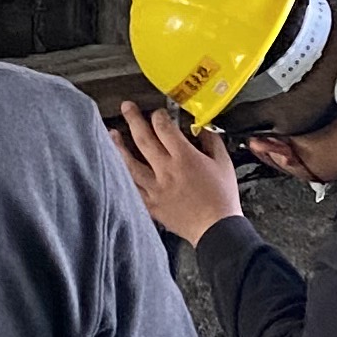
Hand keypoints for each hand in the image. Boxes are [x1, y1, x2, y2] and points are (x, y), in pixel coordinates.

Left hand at [111, 97, 244, 243]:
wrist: (216, 229)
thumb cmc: (222, 197)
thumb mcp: (224, 163)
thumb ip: (211, 141)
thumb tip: (201, 128)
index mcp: (185, 158)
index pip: (164, 129)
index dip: (158, 116)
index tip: (157, 113)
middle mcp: (166, 171)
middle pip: (143, 139)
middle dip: (133, 119)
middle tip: (126, 107)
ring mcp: (155, 189)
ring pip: (130, 163)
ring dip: (119, 146)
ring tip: (112, 134)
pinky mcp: (151, 204)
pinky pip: (131, 187)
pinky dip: (123, 176)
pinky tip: (117, 167)